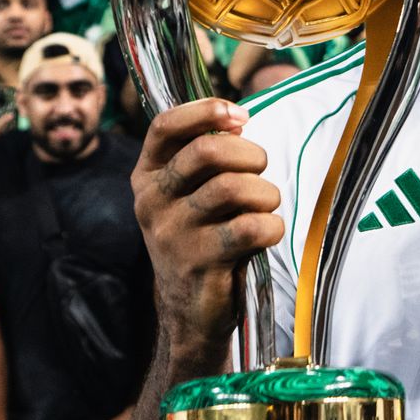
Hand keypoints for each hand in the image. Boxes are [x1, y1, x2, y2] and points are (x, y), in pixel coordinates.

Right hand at [132, 99, 283, 363]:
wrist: (188, 309)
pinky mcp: (201, 262)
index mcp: (147, 176)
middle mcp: (153, 201)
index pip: (165, 126)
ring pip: (233, 188)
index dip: (206, 111)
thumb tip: (237, 117)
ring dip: (266, 192)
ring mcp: (173, 233)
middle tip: (260, 168)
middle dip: (250, 153)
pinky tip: (268, 232)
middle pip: (207, 151)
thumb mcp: (188, 193)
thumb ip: (204, 154)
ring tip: (267, 204)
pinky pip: (251, 227)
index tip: (240, 117)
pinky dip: (272, 226)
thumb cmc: (200, 236)